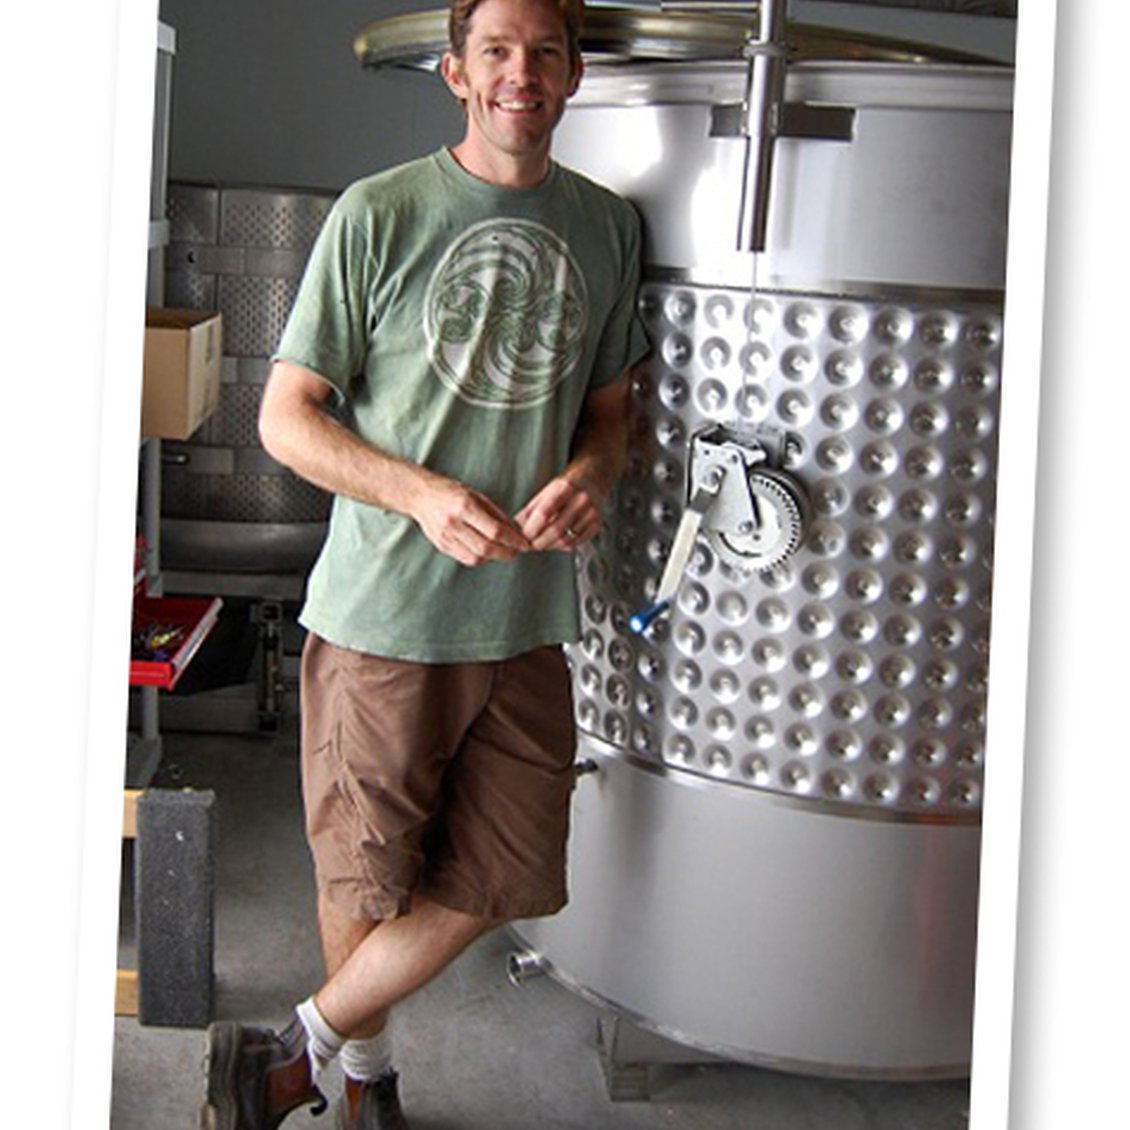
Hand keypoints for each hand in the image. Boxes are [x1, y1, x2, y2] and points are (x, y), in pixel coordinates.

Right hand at [411, 473, 531, 565]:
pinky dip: (480, 558)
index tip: (524, 543)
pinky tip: (487, 552)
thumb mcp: (476, 495)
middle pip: (486, 548)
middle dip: (506, 553)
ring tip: (503, 552)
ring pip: (476, 557)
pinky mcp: (441, 545)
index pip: (495, 531)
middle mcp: (453, 523)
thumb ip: (495, 514)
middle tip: (516, 552)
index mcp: (464, 506)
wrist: (420, 495)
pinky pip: (465, 558)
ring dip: (494, 558)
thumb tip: (516, 531)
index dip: (513, 540)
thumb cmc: (451, 492)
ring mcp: (445, 536)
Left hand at [515, 474, 602, 551]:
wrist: (594, 477)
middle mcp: (580, 500)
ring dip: (549, 546)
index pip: (543, 514)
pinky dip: (562, 546)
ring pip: (566, 540)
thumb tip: (514, 529)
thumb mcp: (546, 491)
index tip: (522, 536)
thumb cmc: (566, 485)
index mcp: (564, 488)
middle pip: (555, 530)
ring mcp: (591, 512)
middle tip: (529, 545)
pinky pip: (576, 542)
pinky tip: (555, 542)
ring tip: (540, 543)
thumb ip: (530, 510)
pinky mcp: (597, 523)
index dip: (531, 529)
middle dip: (539, 542)